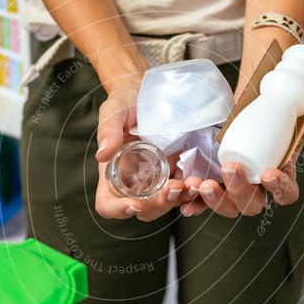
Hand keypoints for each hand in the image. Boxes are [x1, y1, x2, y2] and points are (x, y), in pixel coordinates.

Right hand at [94, 79, 193, 220]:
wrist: (151, 93)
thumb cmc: (127, 103)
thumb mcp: (114, 111)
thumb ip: (108, 130)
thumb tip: (102, 154)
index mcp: (113, 175)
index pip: (108, 204)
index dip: (118, 210)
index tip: (132, 205)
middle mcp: (135, 184)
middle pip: (143, 209)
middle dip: (158, 204)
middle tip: (172, 188)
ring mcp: (158, 181)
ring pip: (167, 203)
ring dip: (179, 199)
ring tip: (191, 184)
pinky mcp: (177, 172)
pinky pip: (185, 190)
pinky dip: (192, 191)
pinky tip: (200, 180)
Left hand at [180, 111, 303, 216]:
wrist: (247, 100)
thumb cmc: (275, 111)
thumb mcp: (298, 111)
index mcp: (280, 176)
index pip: (286, 194)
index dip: (279, 189)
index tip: (268, 173)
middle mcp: (257, 188)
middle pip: (252, 205)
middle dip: (240, 191)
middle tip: (230, 168)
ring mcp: (233, 188)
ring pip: (227, 207)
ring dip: (215, 200)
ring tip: (203, 183)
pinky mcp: (212, 182)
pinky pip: (202, 202)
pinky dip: (194, 204)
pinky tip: (185, 202)